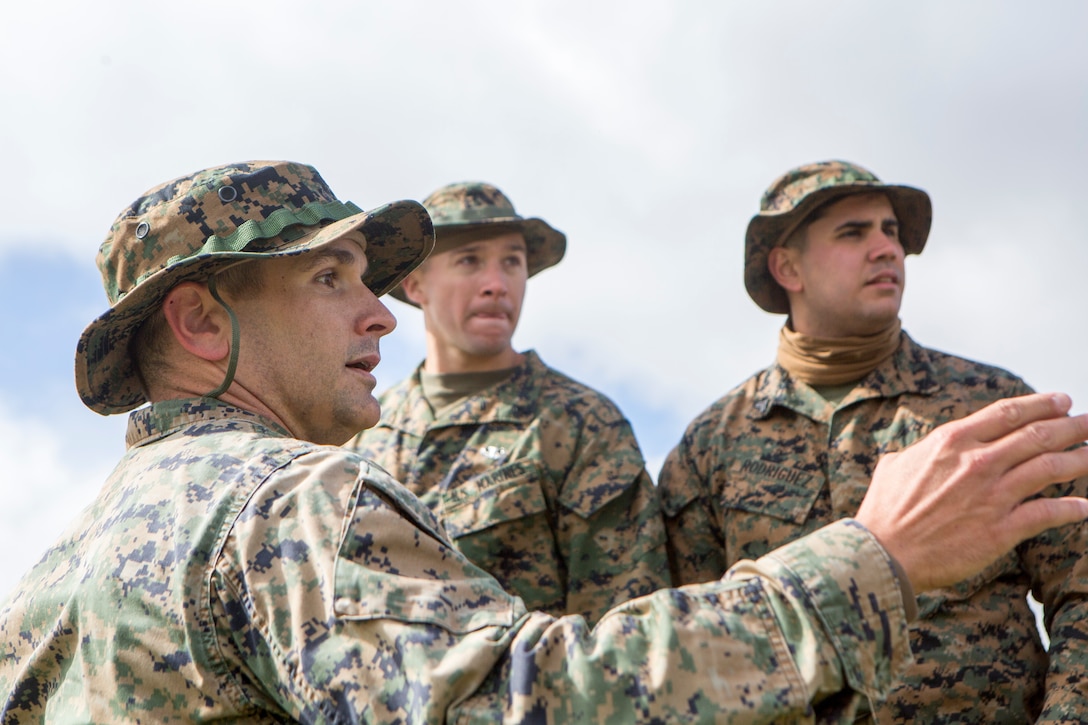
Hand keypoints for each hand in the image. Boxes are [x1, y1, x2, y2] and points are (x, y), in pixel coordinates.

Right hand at [856, 392, 1087, 591]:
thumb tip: (924, 450)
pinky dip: (1072, 508)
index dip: (1040, 404)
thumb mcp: (895, 465)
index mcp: (952, 441)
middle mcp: (978, 462)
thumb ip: (920, 452)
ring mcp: (993, 495)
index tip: (1061, 401)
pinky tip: (1086, 506)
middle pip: (1038, 435)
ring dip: (1081, 459)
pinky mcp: (1002, 529)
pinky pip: (1048, 513)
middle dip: (1072, 425)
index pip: (1007, 413)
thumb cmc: (884, 511)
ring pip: (1051, 468)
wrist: (884, 552)